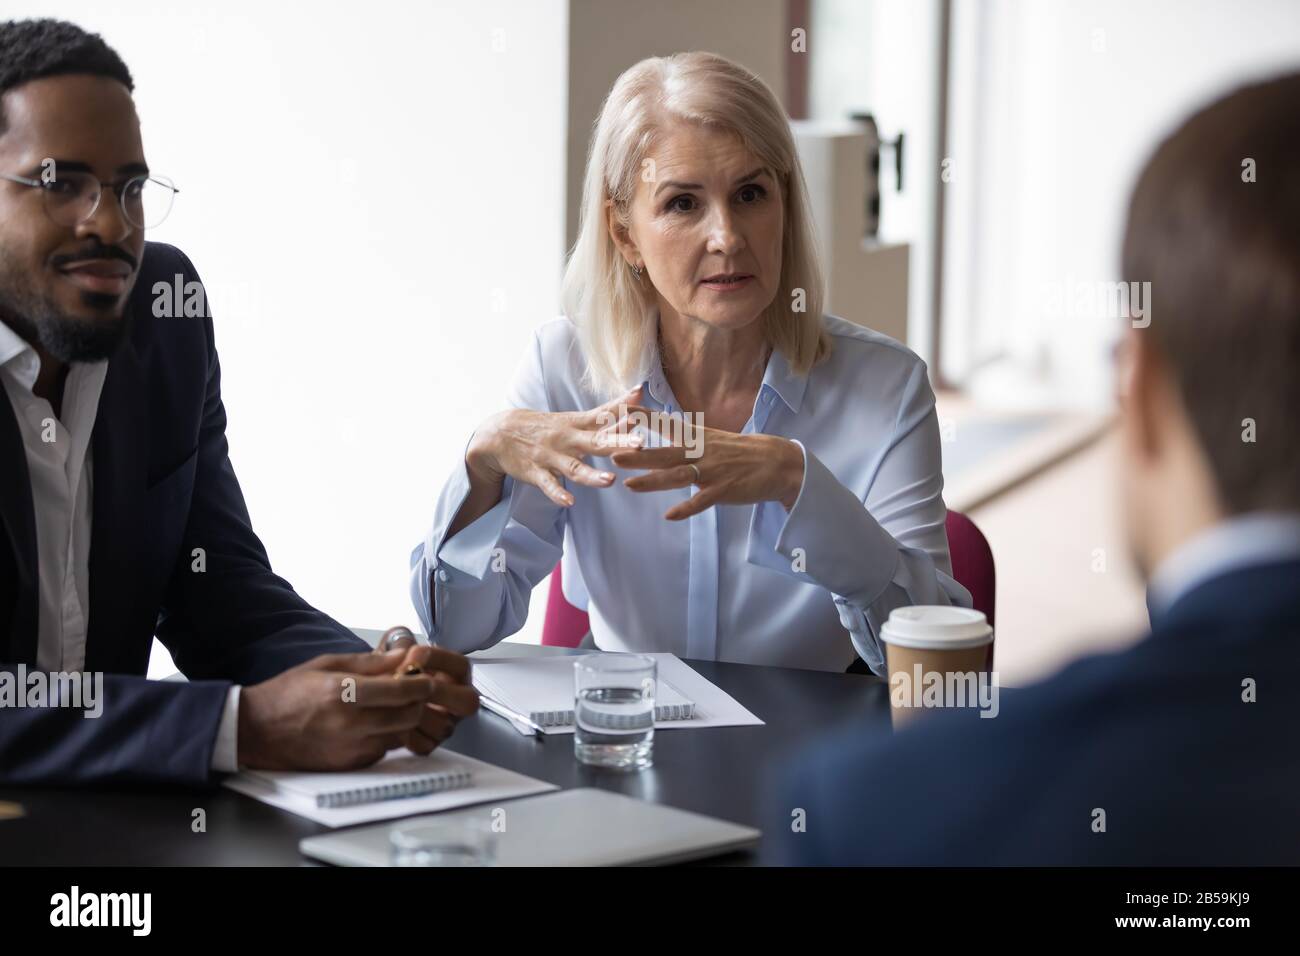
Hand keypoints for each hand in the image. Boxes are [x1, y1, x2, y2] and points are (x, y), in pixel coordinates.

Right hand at [237, 648, 477, 770]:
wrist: (257, 730)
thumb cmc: (289, 693)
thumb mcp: (327, 664)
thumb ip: (370, 662)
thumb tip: (404, 655)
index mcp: (344, 692)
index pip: (402, 691)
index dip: (422, 682)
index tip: (426, 676)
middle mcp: (351, 723)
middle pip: (409, 715)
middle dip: (418, 702)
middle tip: (413, 690)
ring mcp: (352, 747)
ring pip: (400, 734)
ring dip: (404, 720)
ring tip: (390, 706)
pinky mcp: (350, 764)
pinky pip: (384, 749)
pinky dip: (387, 736)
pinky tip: (372, 724)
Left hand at [387, 643, 480, 755]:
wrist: (374, 693)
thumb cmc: (389, 670)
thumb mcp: (394, 648)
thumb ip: (400, 643)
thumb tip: (402, 648)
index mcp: (455, 674)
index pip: (461, 666)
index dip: (439, 659)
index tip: (414, 654)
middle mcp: (456, 700)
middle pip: (468, 702)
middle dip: (438, 692)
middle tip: (412, 685)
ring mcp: (445, 723)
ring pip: (444, 726)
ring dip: (417, 713)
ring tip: (394, 703)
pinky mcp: (429, 742)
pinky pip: (425, 744)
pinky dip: (407, 735)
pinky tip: (392, 721)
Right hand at [465, 387, 646, 506]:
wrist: (499, 433)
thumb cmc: (547, 426)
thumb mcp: (575, 417)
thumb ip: (608, 411)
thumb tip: (638, 394)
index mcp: (578, 424)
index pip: (604, 415)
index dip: (623, 410)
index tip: (643, 404)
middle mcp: (567, 438)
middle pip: (596, 441)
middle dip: (617, 443)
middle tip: (640, 445)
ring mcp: (551, 456)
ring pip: (574, 467)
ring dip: (591, 475)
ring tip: (610, 481)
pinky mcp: (536, 473)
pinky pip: (548, 485)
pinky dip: (558, 493)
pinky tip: (569, 501)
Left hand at [611, 419, 804, 520]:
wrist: (776, 462)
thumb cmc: (741, 452)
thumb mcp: (712, 438)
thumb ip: (688, 436)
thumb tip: (666, 426)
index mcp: (698, 438)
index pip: (667, 425)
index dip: (645, 419)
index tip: (622, 412)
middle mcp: (702, 452)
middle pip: (665, 454)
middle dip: (639, 455)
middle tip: (613, 454)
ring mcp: (712, 472)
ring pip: (678, 476)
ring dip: (653, 481)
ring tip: (630, 485)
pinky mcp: (723, 490)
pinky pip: (701, 501)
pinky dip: (686, 508)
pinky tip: (670, 515)